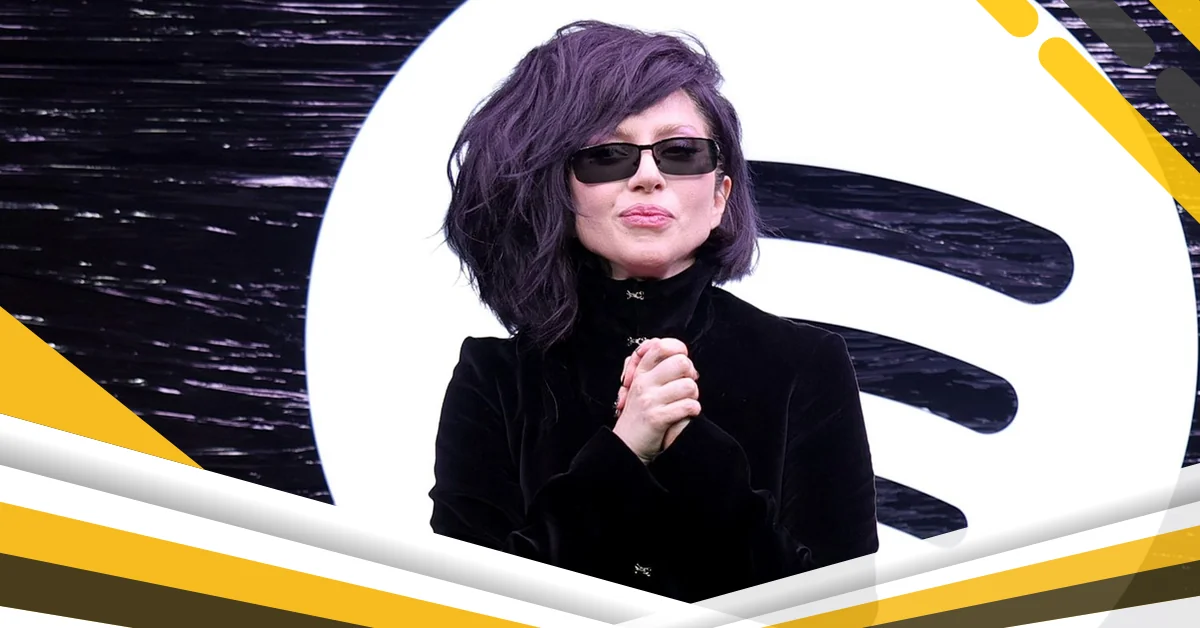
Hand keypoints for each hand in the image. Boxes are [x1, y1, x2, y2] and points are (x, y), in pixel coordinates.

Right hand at [612, 338, 699, 461]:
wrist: (626, 447)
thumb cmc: (639, 417)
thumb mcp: (640, 387)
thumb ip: (655, 368)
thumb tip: (681, 358)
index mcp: (640, 373)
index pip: (660, 346)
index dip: (678, 350)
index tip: (681, 363)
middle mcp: (643, 383)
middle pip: (681, 362)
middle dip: (690, 375)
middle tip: (684, 387)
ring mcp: (650, 400)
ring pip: (689, 385)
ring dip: (692, 396)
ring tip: (684, 404)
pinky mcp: (657, 418)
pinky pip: (688, 406)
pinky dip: (693, 412)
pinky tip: (685, 415)